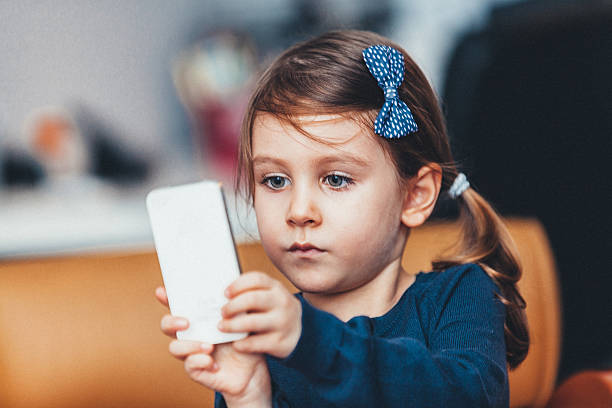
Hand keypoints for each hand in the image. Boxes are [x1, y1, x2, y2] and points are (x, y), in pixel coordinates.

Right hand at [155, 287, 270, 406]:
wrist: (252, 368)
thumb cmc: (244, 339)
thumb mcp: (242, 319)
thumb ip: (234, 305)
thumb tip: (232, 290)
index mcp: (199, 317)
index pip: (178, 305)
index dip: (166, 297)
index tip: (162, 291)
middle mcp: (191, 333)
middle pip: (167, 325)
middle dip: (171, 322)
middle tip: (186, 323)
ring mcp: (190, 351)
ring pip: (174, 347)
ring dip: (190, 346)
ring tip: (209, 346)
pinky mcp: (196, 369)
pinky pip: (189, 365)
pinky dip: (201, 362)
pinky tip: (214, 363)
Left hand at [219, 271, 301, 358]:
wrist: (297, 334)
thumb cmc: (272, 311)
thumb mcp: (268, 296)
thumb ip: (249, 292)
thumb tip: (218, 294)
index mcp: (276, 287)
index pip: (256, 279)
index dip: (237, 285)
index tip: (225, 293)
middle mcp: (282, 302)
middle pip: (252, 299)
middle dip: (232, 306)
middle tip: (222, 312)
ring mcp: (283, 322)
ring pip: (252, 322)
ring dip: (232, 325)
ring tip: (222, 327)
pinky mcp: (281, 342)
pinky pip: (256, 343)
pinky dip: (242, 344)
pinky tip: (235, 344)